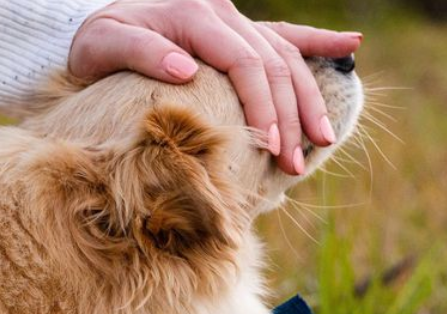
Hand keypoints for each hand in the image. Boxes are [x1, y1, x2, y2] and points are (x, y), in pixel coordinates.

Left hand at [69, 0, 361, 174]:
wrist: (96, 22)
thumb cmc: (96, 42)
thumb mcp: (102, 45)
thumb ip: (140, 52)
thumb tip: (184, 69)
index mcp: (194, 13)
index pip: (244, 62)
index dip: (263, 106)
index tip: (272, 148)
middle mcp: (221, 12)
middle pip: (273, 64)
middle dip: (290, 116)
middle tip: (295, 164)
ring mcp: (234, 18)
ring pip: (287, 54)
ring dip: (308, 98)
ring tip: (324, 138)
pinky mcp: (237, 28)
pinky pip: (284, 33)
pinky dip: (318, 41)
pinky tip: (350, 46)